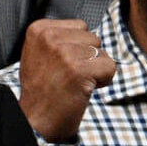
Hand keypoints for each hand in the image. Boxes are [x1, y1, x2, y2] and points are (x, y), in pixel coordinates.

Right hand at [18, 19, 115, 141]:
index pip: (81, 26)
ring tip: (75, 82)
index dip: (79, 47)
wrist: (35, 119)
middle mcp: (49, 37)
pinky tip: (84, 89)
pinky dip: (104, 81)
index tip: (62, 64)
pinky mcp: (78, 69)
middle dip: (88, 58)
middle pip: (94, 38)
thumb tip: (87, 31)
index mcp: (39, 29)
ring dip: (96, 70)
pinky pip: (110, 67)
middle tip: (69, 75)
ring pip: (103, 53)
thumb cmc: (43, 88)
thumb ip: (61, 38)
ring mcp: (63, 52)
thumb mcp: (42, 53)